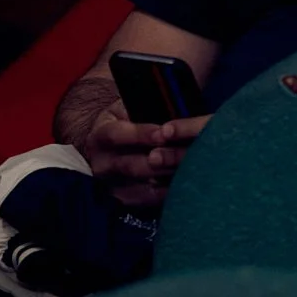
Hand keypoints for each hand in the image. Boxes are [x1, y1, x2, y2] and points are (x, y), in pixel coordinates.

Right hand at [83, 109, 212, 208]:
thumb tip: (176, 95)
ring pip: (142, 187)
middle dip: (162, 160)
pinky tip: (190, 186)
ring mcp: (111, 186)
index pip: (117, 135)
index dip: (141, 134)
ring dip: (170, 179)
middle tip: (187, 156)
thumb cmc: (132, 119)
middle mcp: (101, 164)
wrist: (114, 144)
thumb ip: (149, 105)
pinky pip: (149, 202)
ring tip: (195, 171)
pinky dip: (170, 195)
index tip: (164, 133)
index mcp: (101, 135)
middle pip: (131, 166)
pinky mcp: (125, 201)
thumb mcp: (133, 106)